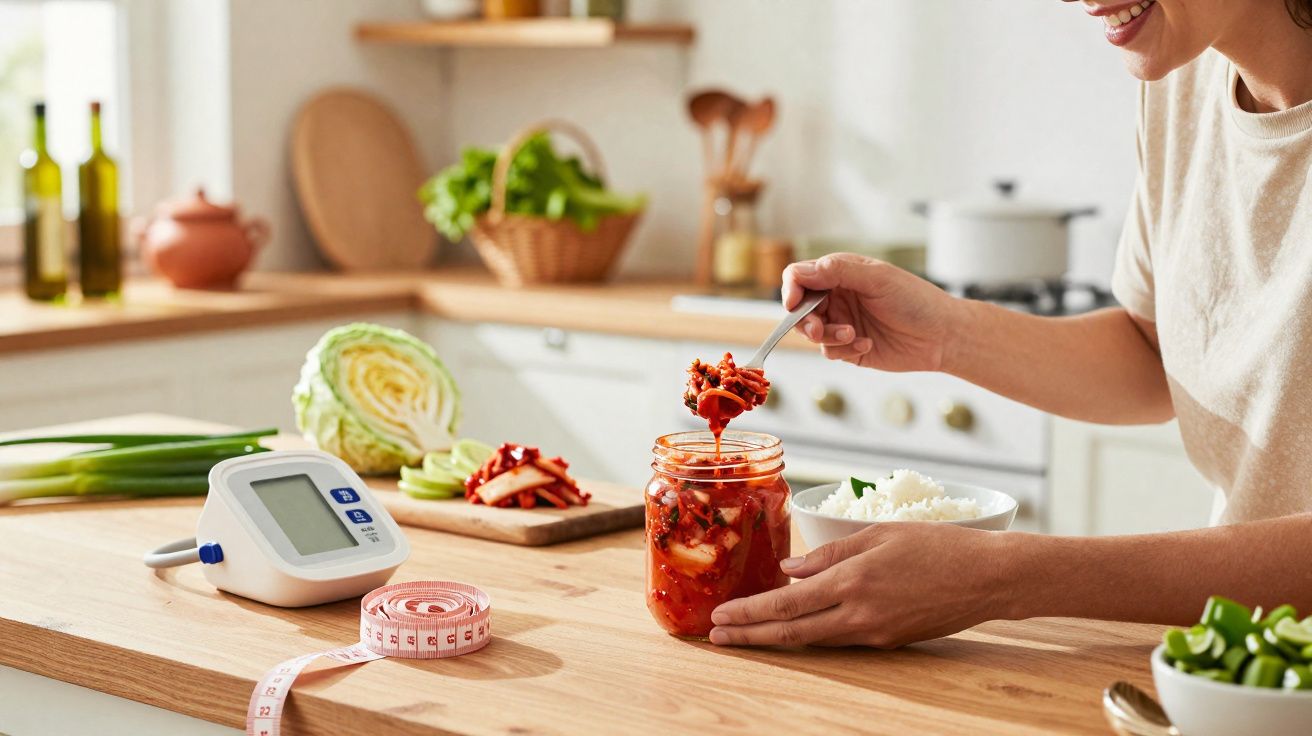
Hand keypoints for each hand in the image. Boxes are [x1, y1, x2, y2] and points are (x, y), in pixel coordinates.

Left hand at [708, 524, 1013, 647]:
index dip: (749, 613)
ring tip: (745, 635)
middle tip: (716, 637)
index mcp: (852, 580)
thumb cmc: (938, 545)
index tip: (721, 618)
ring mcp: (874, 632)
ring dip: (775, 637)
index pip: (786, 603)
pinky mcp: (889, 640)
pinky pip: (839, 639)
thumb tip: (790, 571)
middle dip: (750, 635)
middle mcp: (858, 613)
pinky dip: (809, 635)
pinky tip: (792, 628)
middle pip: (791, 630)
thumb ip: (830, 554)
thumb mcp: (879, 535)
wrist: (989, 578)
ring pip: (813, 640)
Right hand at [783, 253, 963, 371]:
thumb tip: (801, 271)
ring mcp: (842, 322)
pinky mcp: (849, 347)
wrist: (943, 336)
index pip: (800, 276)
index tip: (793, 304)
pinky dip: (844, 350)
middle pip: (800, 308)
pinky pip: (830, 351)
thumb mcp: (878, 279)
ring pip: (812, 333)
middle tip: (818, 331)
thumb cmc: (917, 301)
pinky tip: (868, 344)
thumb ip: (838, 272)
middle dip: (805, 321)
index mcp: (841, 273)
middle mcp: (838, 297)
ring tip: (853, 336)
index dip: (791, 289)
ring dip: (828, 337)